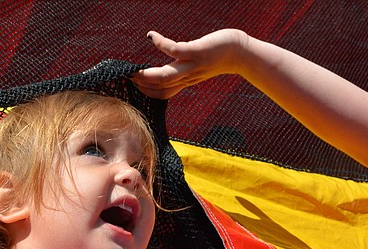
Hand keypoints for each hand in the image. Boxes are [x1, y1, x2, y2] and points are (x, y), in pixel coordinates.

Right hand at [132, 29, 248, 98]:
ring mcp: (193, 65)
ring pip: (167, 75)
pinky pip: (176, 50)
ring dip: (150, 75)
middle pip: (162, 86)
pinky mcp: (198, 52)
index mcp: (185, 81)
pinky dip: (161, 44)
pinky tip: (152, 36)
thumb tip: (164, 73)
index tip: (131, 86)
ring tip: (134, 71)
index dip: (146, 91)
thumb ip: (180, 71)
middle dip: (143, 85)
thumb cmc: (216, 57)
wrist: (240, 53)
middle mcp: (188, 76)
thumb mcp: (195, 68)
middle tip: (126, 79)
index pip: (162, 93)